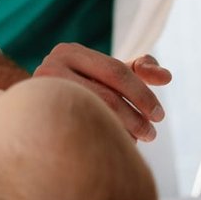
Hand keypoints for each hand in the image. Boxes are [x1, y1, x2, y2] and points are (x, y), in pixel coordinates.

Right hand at [32, 46, 170, 140]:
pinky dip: (101, 141)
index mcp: (68, 51)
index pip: (116, 71)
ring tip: (134, 142)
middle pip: (105, 96)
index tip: (159, 116)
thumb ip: (139, 69)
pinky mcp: (37, 120)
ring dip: (120, 132)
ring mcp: (40, 95)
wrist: (34, 106)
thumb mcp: (107, 73)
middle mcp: (49, 68)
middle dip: (135, 117)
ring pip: (92, 117)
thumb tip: (166, 77)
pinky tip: (111, 148)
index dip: (142, 94)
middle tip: (151, 135)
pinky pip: (78, 134)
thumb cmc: (82, 86)